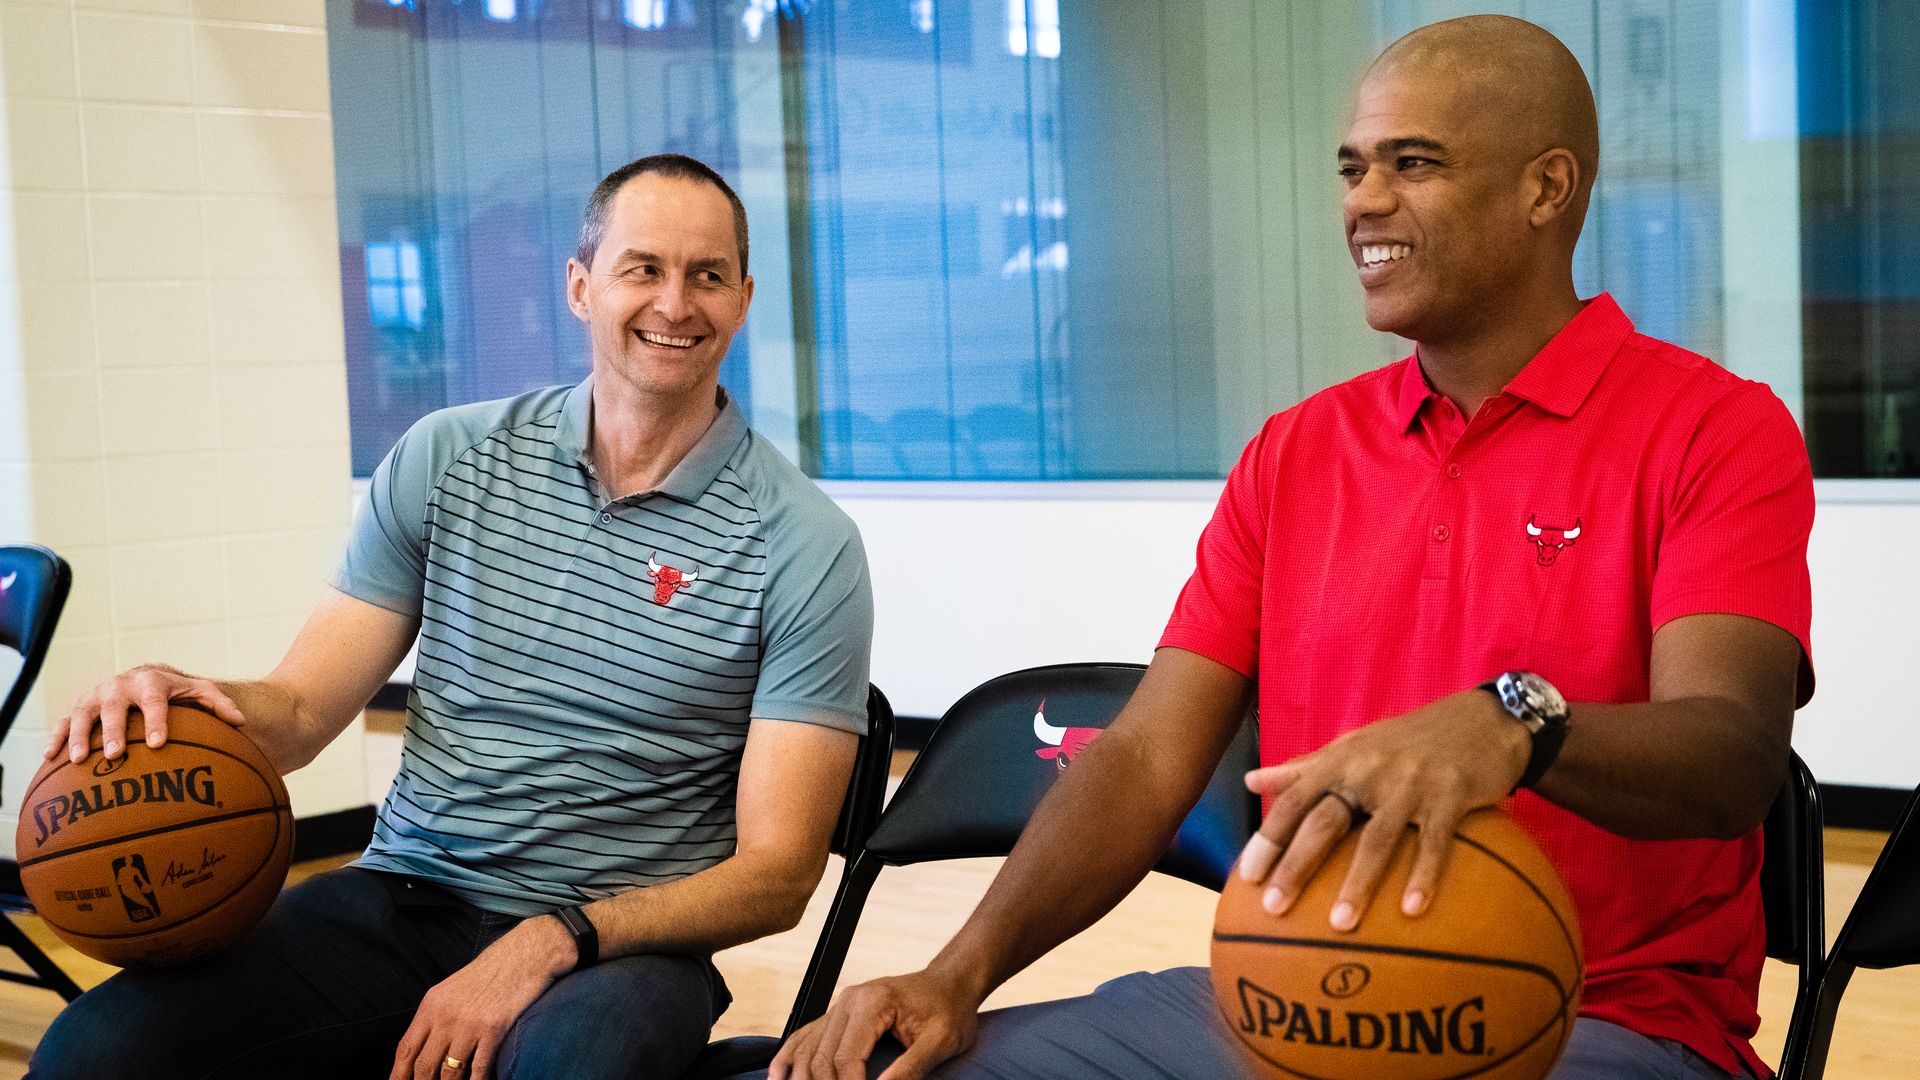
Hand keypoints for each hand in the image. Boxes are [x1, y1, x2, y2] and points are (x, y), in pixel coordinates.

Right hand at [49, 664, 245, 764]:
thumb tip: (241, 722)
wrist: (145, 679)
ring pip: (83, 713)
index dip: (156, 720)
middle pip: (114, 705)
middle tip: (117, 753)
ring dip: (80, 736)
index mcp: (151, 681)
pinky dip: (57, 738)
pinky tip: (51, 758)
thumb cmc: (177, 693)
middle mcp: (120, 685)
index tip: (158, 743)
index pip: (154, 700)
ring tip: (80, 760)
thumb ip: (219, 704)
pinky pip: (64, 722)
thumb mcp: (200, 692)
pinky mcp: (80, 708)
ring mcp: (96, 696)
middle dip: (115, 729)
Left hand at [389, 916, 571, 1079]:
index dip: (398, 1074)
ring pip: (450, 1072)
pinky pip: (479, 1068)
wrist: (524, 954)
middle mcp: (446, 1016)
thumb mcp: (453, 989)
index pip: (406, 1049)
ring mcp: (469, 1024)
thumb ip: (437, 1016)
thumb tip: (424, 1050)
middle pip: (424, 1066)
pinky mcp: (494, 1029)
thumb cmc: (491, 973)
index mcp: (432, 1005)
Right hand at [771, 968, 981, 1079]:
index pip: (846, 1057)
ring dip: (798, 1077)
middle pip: (821, 1055)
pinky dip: (791, 1056)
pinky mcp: (840, 1013)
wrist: (951, 983)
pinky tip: (778, 1076)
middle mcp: (849, 1000)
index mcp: (872, 1003)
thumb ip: (910, 1069)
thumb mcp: (940, 1042)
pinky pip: (807, 1035)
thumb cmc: (949, 1010)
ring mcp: (841, 1005)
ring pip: (808, 1046)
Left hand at [1235, 688, 1529, 931]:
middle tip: (1274, 907)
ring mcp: (1410, 784)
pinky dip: (1423, 876)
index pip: (1294, 800)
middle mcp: (1369, 771)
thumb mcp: (1351, 745)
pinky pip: (1434, 843)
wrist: (1482, 719)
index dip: (1269, 837)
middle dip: (1297, 865)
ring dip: (1357, 883)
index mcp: (1341, 759)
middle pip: (1325, 822)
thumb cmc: (1407, 739)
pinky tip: (1412, 911)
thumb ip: (1303, 767)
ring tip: (1340, 924)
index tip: (1247, 876)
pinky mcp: (1451, 796)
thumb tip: (1251, 781)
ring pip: (1377, 838)